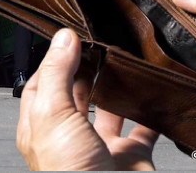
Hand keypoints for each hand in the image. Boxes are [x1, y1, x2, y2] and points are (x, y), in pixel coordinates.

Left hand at [17, 29, 157, 170]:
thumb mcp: (53, 114)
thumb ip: (58, 74)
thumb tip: (62, 38)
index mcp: (41, 127)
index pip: (41, 85)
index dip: (54, 62)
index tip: (71, 40)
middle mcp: (69, 137)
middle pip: (77, 95)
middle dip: (88, 71)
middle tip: (101, 46)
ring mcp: (100, 147)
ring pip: (111, 111)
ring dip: (119, 90)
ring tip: (126, 64)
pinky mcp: (131, 157)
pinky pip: (144, 129)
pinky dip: (151, 112)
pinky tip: (155, 94)